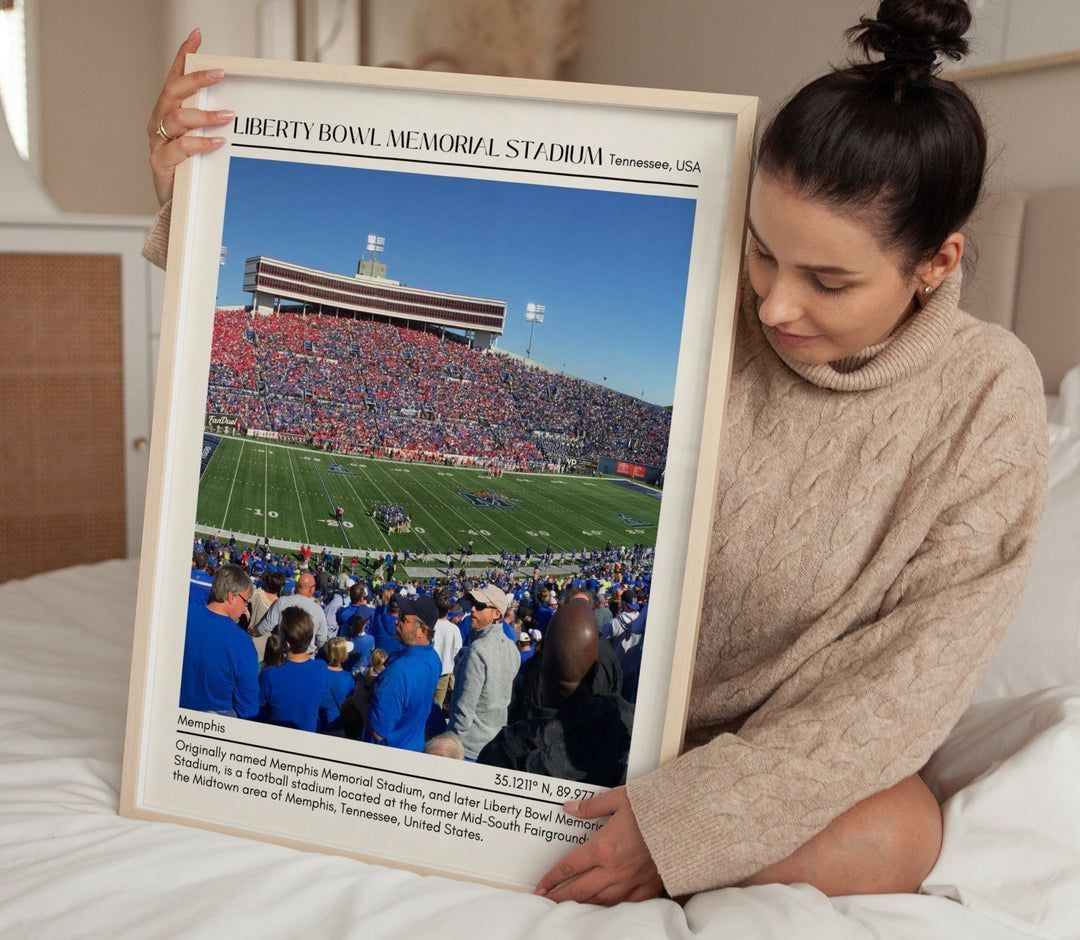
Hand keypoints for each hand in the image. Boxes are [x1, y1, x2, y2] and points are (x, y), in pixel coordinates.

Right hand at [147, 28, 232, 205]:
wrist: (175, 203)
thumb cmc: (189, 167)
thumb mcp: (200, 138)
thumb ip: (210, 120)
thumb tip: (237, 104)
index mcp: (168, 111)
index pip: (174, 77)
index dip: (184, 56)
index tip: (197, 37)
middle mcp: (160, 122)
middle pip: (173, 92)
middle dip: (195, 80)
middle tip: (219, 73)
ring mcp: (158, 142)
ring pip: (177, 119)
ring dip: (204, 115)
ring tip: (228, 116)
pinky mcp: (161, 163)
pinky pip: (181, 148)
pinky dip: (201, 143)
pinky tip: (218, 142)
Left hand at [534, 787, 662, 904]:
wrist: (686, 821)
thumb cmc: (655, 808)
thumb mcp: (619, 799)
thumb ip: (591, 806)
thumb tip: (570, 808)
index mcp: (603, 847)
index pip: (570, 867)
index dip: (552, 878)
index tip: (541, 886)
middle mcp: (614, 869)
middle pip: (580, 890)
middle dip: (560, 897)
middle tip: (547, 902)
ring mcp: (631, 881)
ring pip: (600, 900)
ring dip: (582, 904)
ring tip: (570, 906)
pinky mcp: (648, 886)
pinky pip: (625, 903)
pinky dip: (611, 906)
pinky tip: (604, 906)